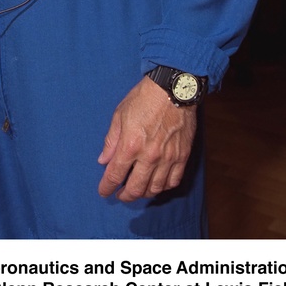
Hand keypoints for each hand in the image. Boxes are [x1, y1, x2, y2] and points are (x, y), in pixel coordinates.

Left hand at [97, 76, 196, 200]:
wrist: (173, 89)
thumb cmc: (143, 98)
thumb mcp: (120, 114)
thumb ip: (111, 140)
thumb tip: (103, 160)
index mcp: (130, 144)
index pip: (115, 174)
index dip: (107, 186)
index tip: (103, 192)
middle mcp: (149, 156)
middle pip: (136, 188)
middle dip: (125, 196)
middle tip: (120, 195)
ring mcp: (168, 158)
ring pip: (155, 188)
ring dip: (143, 193)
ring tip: (137, 190)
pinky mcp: (182, 157)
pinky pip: (173, 181)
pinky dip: (163, 187)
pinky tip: (156, 184)